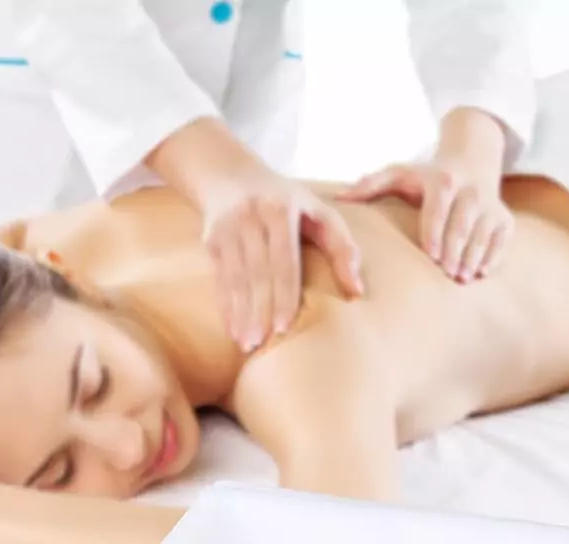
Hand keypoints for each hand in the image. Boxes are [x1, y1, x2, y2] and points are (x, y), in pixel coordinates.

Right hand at [201, 165, 364, 349]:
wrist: (230, 173)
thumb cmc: (288, 202)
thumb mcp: (319, 212)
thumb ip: (342, 247)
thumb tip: (357, 291)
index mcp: (279, 210)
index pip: (282, 260)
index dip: (282, 295)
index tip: (283, 326)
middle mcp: (249, 216)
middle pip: (256, 273)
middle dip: (259, 311)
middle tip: (263, 344)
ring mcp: (225, 228)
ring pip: (234, 279)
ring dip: (240, 314)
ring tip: (247, 344)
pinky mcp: (211, 239)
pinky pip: (219, 279)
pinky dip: (225, 307)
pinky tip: (232, 331)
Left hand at [339, 159, 512, 281]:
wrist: (473, 161)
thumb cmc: (428, 177)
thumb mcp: (401, 173)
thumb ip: (370, 185)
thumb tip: (338, 200)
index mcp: (442, 180)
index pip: (439, 209)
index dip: (436, 233)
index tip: (432, 257)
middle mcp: (469, 191)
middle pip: (462, 226)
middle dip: (455, 251)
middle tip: (447, 275)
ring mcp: (489, 206)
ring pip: (482, 235)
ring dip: (473, 259)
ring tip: (462, 278)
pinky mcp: (504, 219)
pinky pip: (500, 242)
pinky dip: (491, 258)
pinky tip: (480, 273)